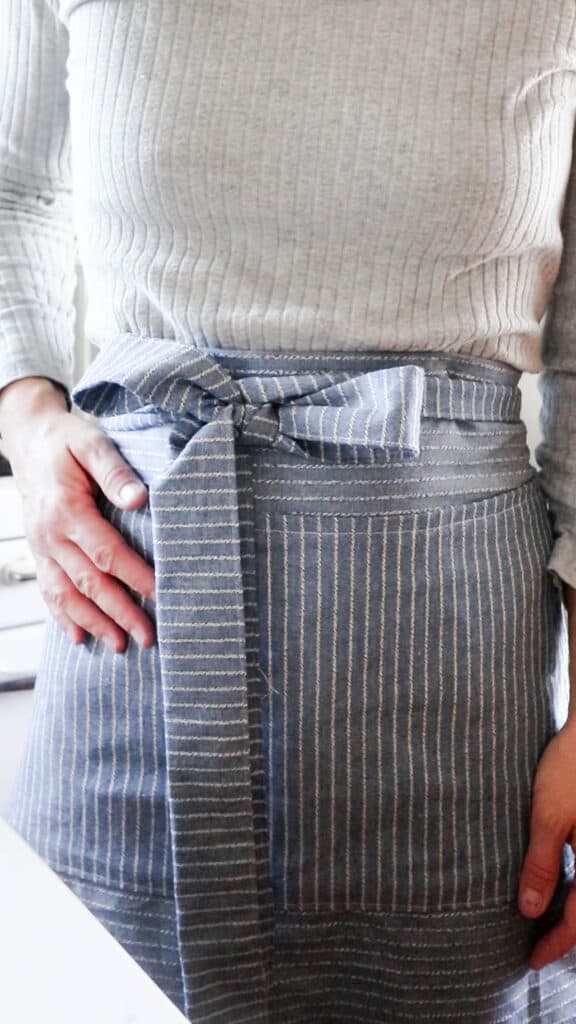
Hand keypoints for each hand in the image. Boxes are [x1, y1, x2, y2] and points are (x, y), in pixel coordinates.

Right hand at [0, 376, 155, 653]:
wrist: (28, 439)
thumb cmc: (66, 440)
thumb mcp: (91, 443)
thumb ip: (115, 470)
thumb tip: (139, 498)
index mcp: (66, 510)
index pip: (106, 552)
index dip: (134, 576)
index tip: (160, 594)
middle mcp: (50, 536)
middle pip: (89, 583)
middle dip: (119, 613)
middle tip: (148, 637)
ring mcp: (41, 548)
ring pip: (67, 595)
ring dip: (94, 623)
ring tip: (120, 646)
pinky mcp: (39, 553)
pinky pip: (49, 591)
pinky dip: (64, 617)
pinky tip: (80, 638)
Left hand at [517, 715, 575, 969]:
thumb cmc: (573, 766)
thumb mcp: (548, 815)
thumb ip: (541, 863)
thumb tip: (530, 910)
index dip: (556, 945)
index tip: (532, 961)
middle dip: (568, 932)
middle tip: (539, 946)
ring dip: (574, 908)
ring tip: (547, 918)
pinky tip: (563, 880)